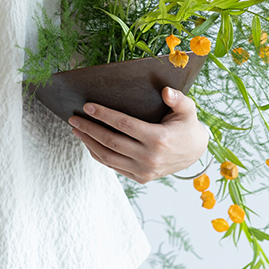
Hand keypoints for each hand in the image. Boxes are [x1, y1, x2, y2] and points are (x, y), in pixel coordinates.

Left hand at [68, 86, 209, 183]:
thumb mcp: (188, 109)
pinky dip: (98, 155)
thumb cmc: (187, 126)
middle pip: (111, 142)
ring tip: (77, 131)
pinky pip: (113, 166)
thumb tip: (166, 91)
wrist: (195, 153)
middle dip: (89, 129)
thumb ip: (178, 99)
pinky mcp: (140, 178)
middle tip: (73, 119)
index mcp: (159, 139)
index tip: (87, 107)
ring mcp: (144, 170)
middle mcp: (149, 157)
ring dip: (89, 143)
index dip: (104, 115)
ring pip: (108, 157)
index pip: (124, 125)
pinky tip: (89, 143)